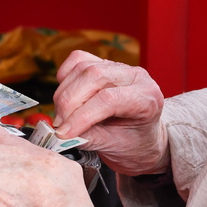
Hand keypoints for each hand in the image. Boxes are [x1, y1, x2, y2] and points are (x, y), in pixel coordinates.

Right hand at [53, 50, 168, 174]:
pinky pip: (77, 59)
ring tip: (61, 117)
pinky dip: (65, 78)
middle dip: (69, 103)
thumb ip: (89, 139)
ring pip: (82, 67)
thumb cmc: (133, 143)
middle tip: (60, 126)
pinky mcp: (103, 62)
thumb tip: (63, 134)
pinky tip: (65, 97)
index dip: (82, 116)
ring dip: (64, 93)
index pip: (109, 99)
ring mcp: (119, 66)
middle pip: (94, 76)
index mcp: (147, 97)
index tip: (64, 133)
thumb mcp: (115, 147)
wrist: (141, 136)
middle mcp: (135, 76)